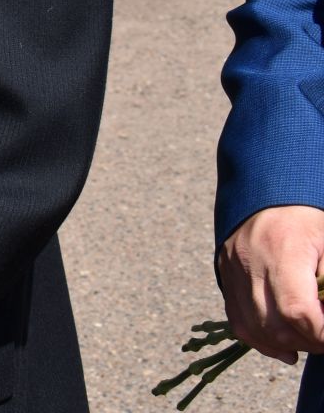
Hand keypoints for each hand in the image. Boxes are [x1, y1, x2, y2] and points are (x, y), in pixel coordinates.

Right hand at [219, 205, 323, 362]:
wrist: (266, 191)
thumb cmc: (309, 218)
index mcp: (282, 248)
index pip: (297, 309)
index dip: (321, 333)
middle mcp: (250, 262)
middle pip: (275, 326)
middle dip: (307, 342)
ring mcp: (232, 271)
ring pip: (255, 329)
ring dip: (287, 345)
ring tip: (310, 341)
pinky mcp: (225, 277)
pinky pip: (239, 322)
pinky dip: (263, 342)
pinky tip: (286, 348)